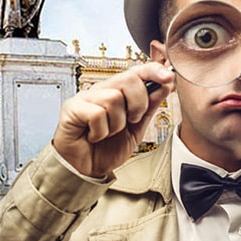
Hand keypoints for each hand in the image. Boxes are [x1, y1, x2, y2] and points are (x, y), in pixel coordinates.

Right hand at [50, 62, 174, 178]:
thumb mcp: (136, 129)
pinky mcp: (72, 108)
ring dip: (116, 124)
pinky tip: (94, 136)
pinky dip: (100, 131)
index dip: (153, 71)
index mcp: (117, 92)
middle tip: (131, 120)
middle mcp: (102, 91)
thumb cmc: (106, 149)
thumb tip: (164, 87)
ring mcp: (86, 98)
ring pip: (113, 98)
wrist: (86, 169)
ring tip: (107, 133)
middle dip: (138, 103)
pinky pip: (97, 114)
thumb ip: (149, 108)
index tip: (168, 77)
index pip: (136, 72)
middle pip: (128, 79)